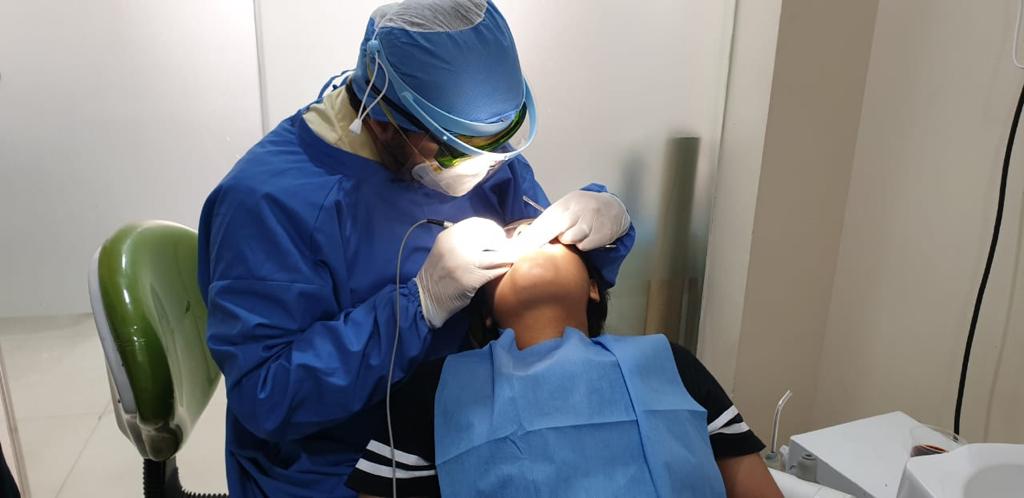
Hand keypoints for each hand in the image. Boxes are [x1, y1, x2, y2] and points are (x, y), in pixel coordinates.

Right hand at [416, 218, 513, 327]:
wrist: (427, 296)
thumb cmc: (439, 271)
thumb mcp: (445, 248)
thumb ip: (463, 239)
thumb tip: (490, 234)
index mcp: (450, 235)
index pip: (479, 223)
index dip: (493, 228)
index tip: (499, 235)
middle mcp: (458, 245)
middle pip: (492, 238)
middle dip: (503, 242)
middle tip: (507, 248)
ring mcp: (466, 262)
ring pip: (498, 255)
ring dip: (508, 256)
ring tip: (511, 258)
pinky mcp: (473, 278)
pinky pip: (496, 270)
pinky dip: (503, 269)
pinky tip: (504, 269)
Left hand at [514, 190, 629, 252]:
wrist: (613, 208)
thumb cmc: (583, 210)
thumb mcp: (567, 208)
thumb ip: (550, 220)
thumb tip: (526, 239)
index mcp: (564, 204)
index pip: (542, 221)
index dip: (528, 237)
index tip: (514, 250)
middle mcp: (575, 210)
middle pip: (552, 229)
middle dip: (539, 242)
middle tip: (532, 251)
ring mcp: (588, 221)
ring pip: (569, 239)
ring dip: (568, 241)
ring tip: (574, 234)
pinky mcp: (600, 233)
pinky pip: (583, 245)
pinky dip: (583, 245)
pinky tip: (587, 237)